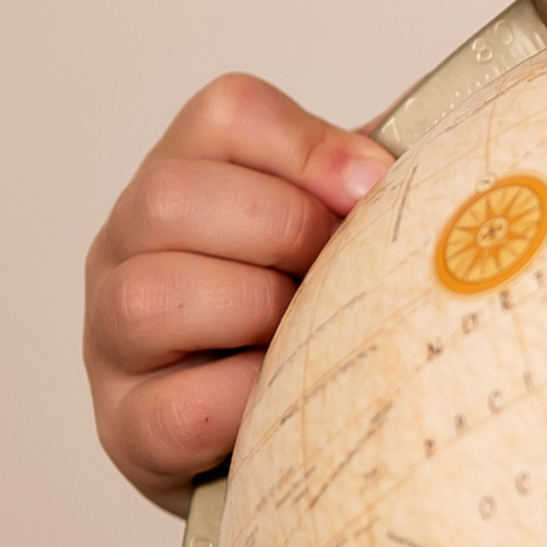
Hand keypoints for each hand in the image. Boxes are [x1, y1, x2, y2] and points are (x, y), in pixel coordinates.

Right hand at [85, 76, 388, 512]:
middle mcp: (126, 244)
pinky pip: (181, 406)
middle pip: (173, 196)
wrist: (277, 433)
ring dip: (258, 313)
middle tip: (340, 271)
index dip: (311, 147)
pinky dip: (249, 399)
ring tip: (310, 333)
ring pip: (153, 296)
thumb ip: (366, 184)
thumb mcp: (334, 228)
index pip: (227, 113)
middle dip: (286, 232)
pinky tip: (283, 395)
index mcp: (184, 172)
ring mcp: (112, 336)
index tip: (373, 190)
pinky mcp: (127, 426)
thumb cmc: (311, 310)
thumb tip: (434, 155)